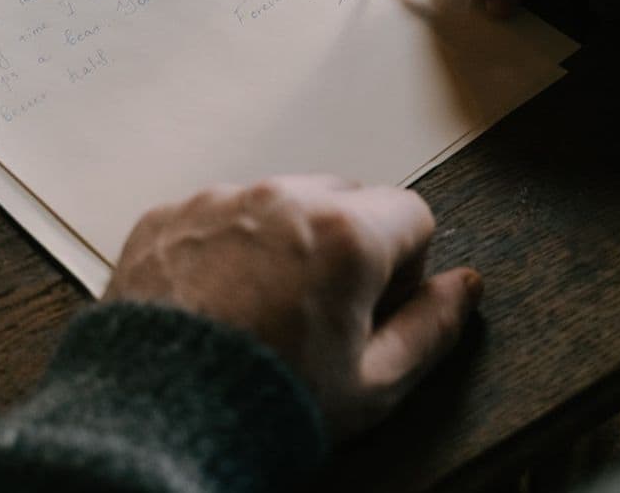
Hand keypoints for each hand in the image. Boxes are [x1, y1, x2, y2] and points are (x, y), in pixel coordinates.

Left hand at [104, 175, 480, 438]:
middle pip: (345, 198)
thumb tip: (465, 288)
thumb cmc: (265, 405)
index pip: (412, 213)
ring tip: (262, 312)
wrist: (155, 421)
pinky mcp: (168, 216)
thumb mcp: (374, 386)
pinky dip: (226, 246)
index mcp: (346, 234)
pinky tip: (217, 304)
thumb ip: (432, 328)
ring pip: (279, 202)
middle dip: (346, 244)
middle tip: (321, 312)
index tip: (374, 307)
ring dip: (285, 240)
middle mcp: (283, 199)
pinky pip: (219, 214)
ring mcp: (219, 202)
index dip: (405, 266)